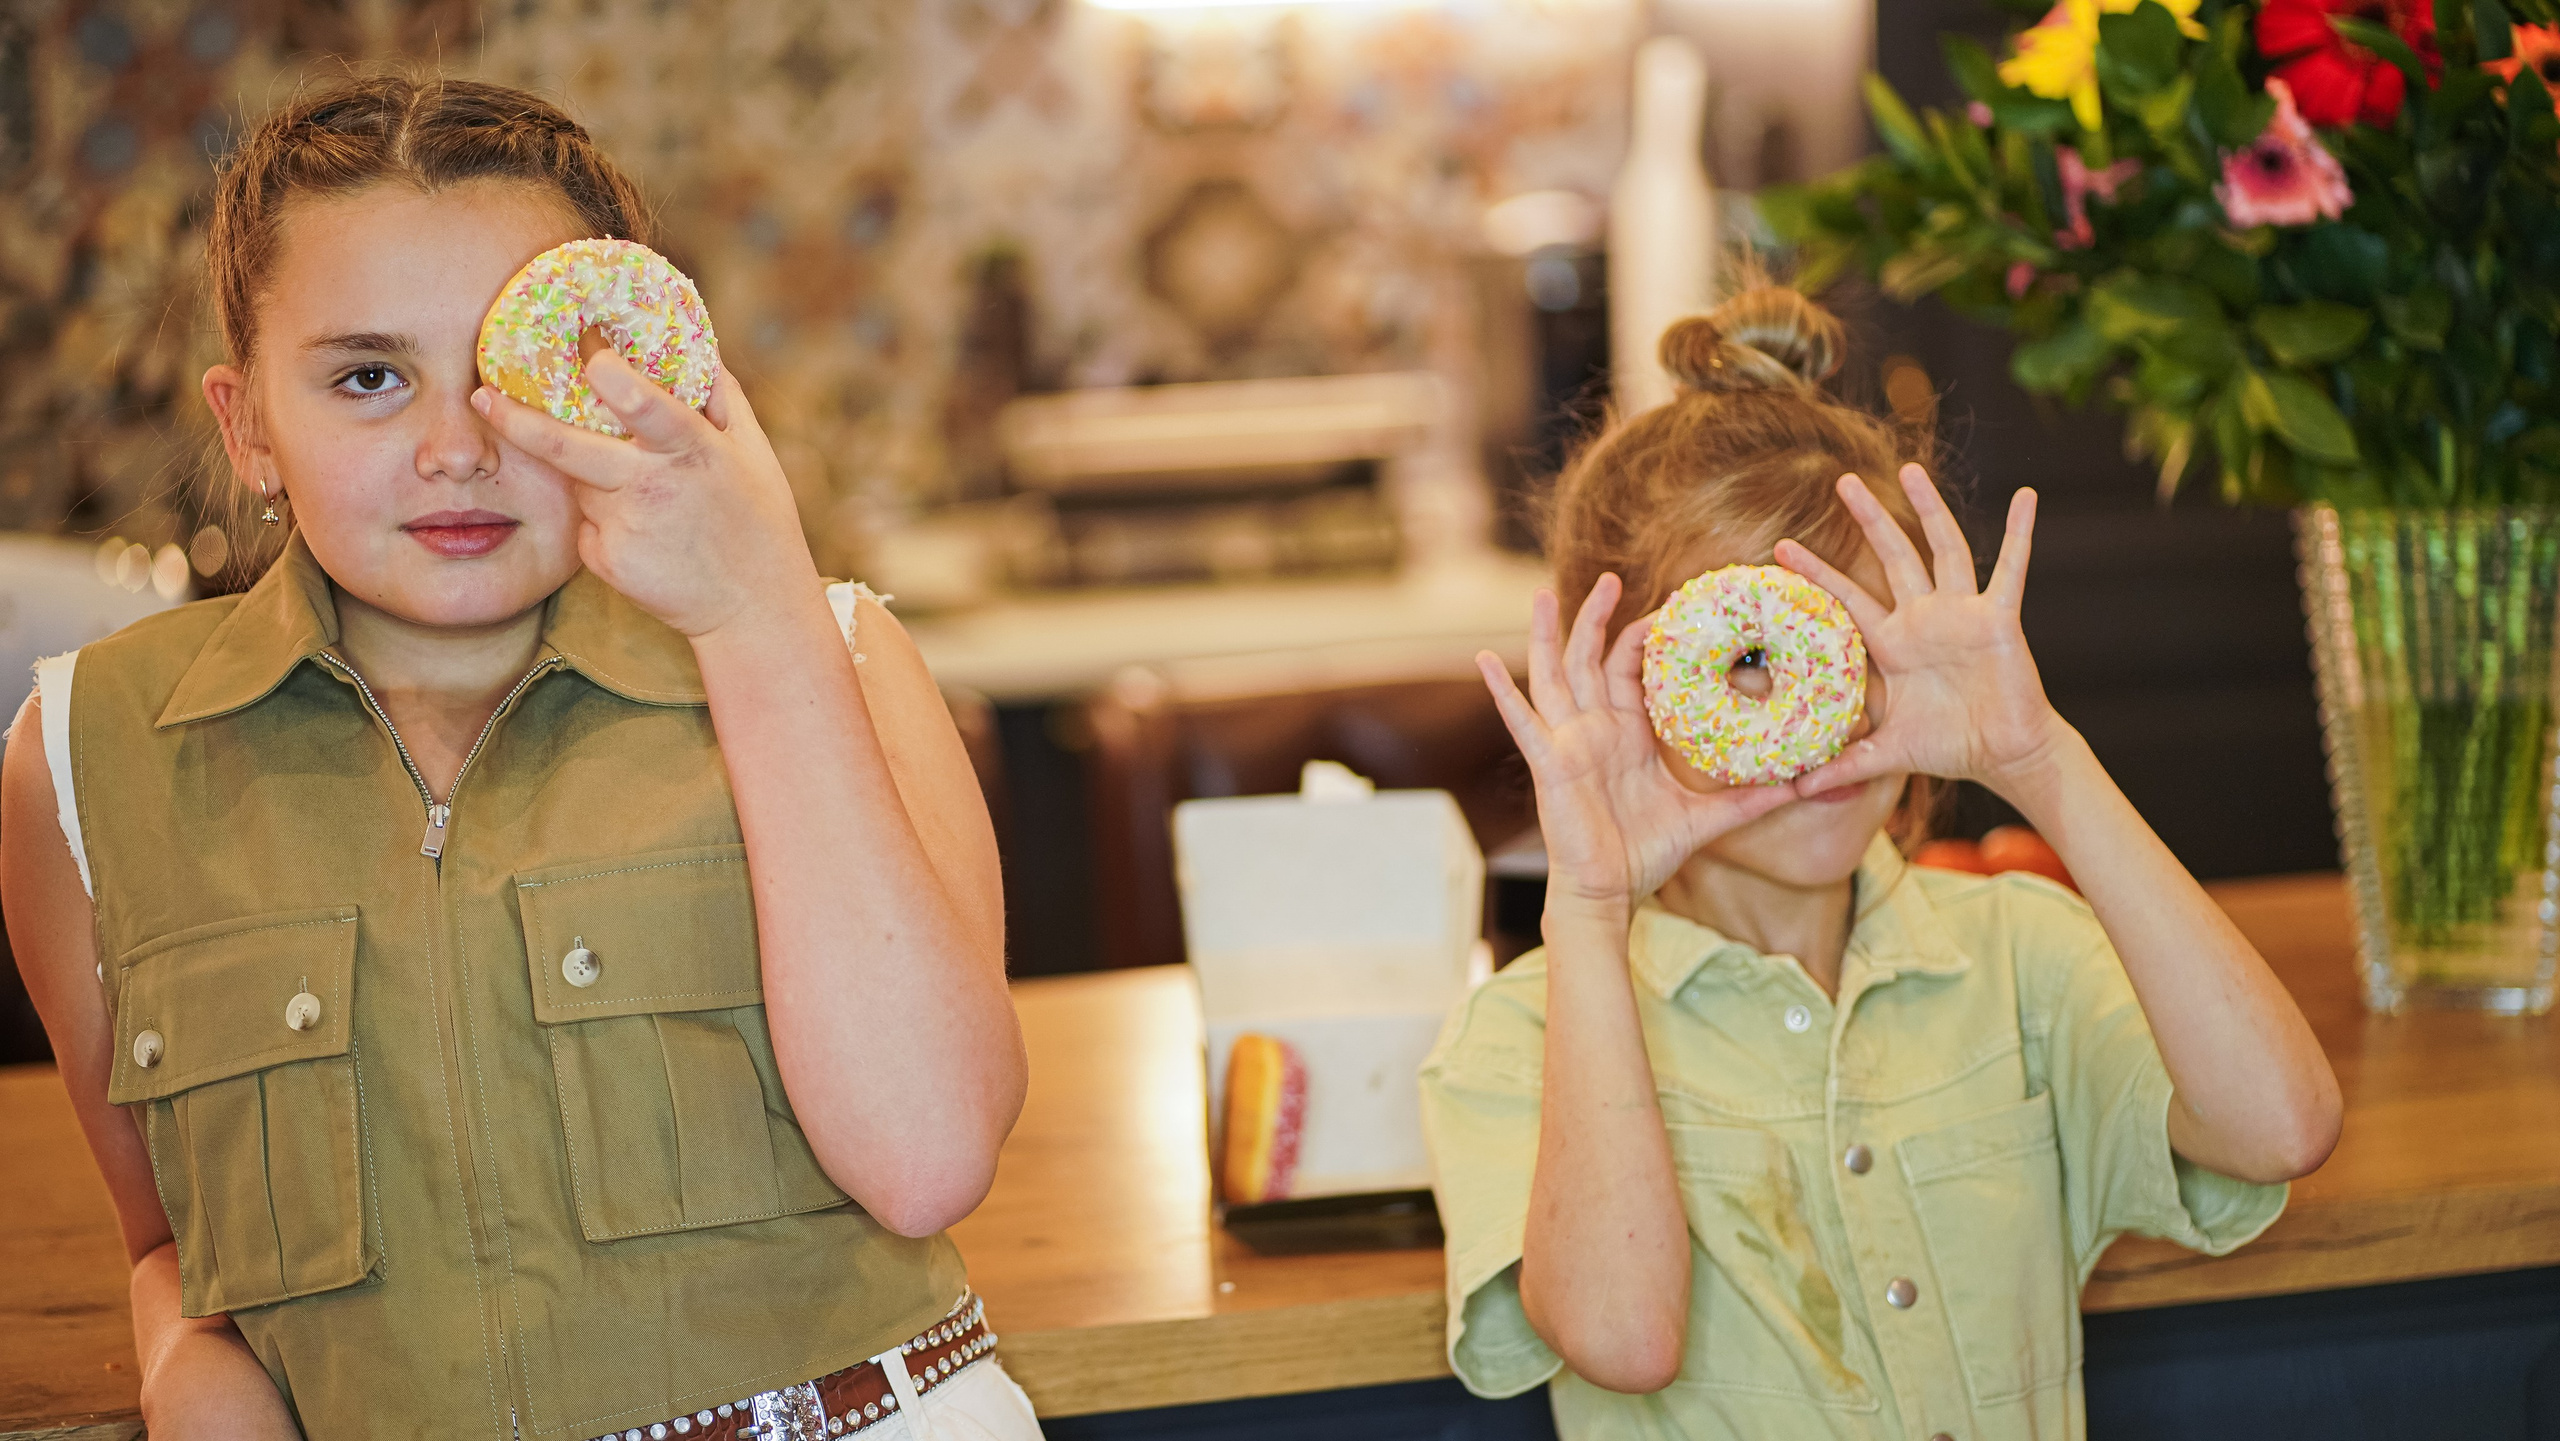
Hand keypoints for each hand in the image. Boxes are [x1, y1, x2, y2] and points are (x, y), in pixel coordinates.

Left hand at [473, 352, 819, 638]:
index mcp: (691, 450)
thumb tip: (697, 343)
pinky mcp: (607, 561)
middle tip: (482, 397)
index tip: (579, 342)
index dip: (601, 367)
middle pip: (565, 446)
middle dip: (517, 419)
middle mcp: (652, 486)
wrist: (754, 608)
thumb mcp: (754, 453)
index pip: (637, 401)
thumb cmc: (758, 523)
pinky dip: (602, 520)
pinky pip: (586, 524)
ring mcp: (625, 527)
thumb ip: (722, 397)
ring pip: (578, 482)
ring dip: (591, 475)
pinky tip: (643, 535)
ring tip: (646, 497)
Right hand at [1481, 573, 1793, 914]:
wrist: (1606, 892)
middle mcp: (1592, 729)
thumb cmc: (1645, 854)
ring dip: (1545, 633)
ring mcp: (1567, 742)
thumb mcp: (1705, 818)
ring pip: (1553, 674)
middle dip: (1596, 616)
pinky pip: (1522, 721)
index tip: (1670, 607)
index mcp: (1625, 733)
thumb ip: (1749, 799)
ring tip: (1541, 593)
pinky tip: (1482, 661)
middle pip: (1589, 657)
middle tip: (1610, 577)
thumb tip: (1802, 785)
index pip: (1632, 669)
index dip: (1645, 636)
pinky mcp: (1549, 763)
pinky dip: (1501, 691)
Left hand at [1775, 464, 2067, 798]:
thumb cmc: (1950, 746)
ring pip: (1943, 548)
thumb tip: (1792, 791)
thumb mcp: (1888, 754)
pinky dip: (2020, 534)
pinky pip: (2011, 570)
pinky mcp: (1999, 620)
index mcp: (1894, 643)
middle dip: (1869, 519)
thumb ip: (1843, 765)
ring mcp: (1962, 614)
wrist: (2004, 755)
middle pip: (1891, 556)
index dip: (1817, 573)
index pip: (1846, 599)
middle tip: (1841, 480)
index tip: (1781, 546)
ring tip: (1912, 469)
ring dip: (1931, 508)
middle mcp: (1924, 619)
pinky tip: (2026, 498)